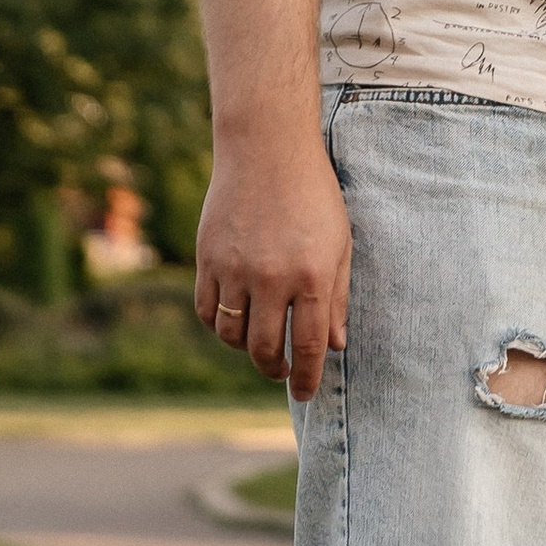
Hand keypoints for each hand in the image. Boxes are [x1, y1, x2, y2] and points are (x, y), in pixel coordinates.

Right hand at [194, 136, 352, 402]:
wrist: (267, 151)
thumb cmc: (313, 197)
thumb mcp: (339, 245)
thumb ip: (337, 299)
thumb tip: (335, 346)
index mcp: (312, 277)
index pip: (309, 346)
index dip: (307, 377)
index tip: (306, 394)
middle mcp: (271, 278)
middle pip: (264, 349)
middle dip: (274, 370)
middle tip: (281, 372)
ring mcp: (234, 270)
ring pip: (231, 335)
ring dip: (246, 349)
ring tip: (261, 344)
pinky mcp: (207, 259)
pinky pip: (206, 311)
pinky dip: (219, 324)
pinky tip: (235, 321)